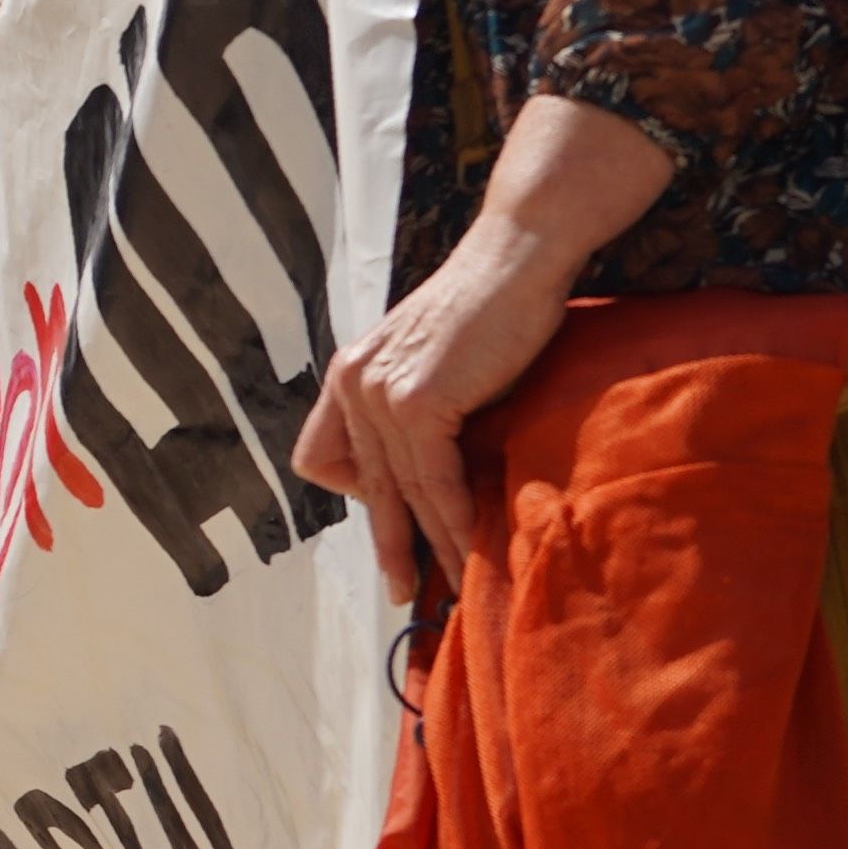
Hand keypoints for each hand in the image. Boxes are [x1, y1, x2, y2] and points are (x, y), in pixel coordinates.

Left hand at [289, 97, 672, 600]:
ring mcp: (380, 393)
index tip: (392, 525)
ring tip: (451, 586)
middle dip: (388, 542)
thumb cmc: (491, 308)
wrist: (518, 257)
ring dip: (432, 542)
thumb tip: (432, 465)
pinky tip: (471, 550)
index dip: (359, 495)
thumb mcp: (432, 360)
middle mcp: (353, 385)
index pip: (329, 457)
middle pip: (365, 484)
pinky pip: (433, 479)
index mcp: (349, 375)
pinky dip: (454, 518)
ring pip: (404, 489)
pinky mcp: (418, 401)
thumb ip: (417, 406)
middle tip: (403, 590)